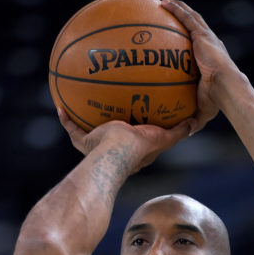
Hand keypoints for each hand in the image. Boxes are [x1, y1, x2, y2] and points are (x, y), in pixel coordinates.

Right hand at [57, 109, 191, 172]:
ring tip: (79, 101)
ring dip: (82, 120)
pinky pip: (72, 129)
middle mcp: (112, 146)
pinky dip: (65, 119)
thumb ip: (177, 132)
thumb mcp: (162, 138)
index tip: (132, 114)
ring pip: (87, 130)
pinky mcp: (84, 142)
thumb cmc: (138, 147)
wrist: (115, 153)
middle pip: (109, 131)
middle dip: (106, 120)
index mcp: (131, 147)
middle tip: (106, 104)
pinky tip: (60, 107)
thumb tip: (193, 123)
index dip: (132, 127)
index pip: (132, 136)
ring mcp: (96, 145)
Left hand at [161, 0, 236, 133]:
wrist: (227, 89)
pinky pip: (186, 17)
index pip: (196, 47)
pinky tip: (163, 3)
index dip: (188, 40)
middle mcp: (209, 45)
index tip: (176, 39)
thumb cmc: (218, 101)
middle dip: (181, 18)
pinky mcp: (203, 35)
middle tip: (166, 15)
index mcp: (209, 60)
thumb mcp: (203, 111)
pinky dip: (176, 9)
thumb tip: (186, 132)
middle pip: (193, 27)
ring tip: (163, 3)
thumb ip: (193, 119)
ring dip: (178, 9)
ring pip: (191, 17)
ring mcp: (206, 38)